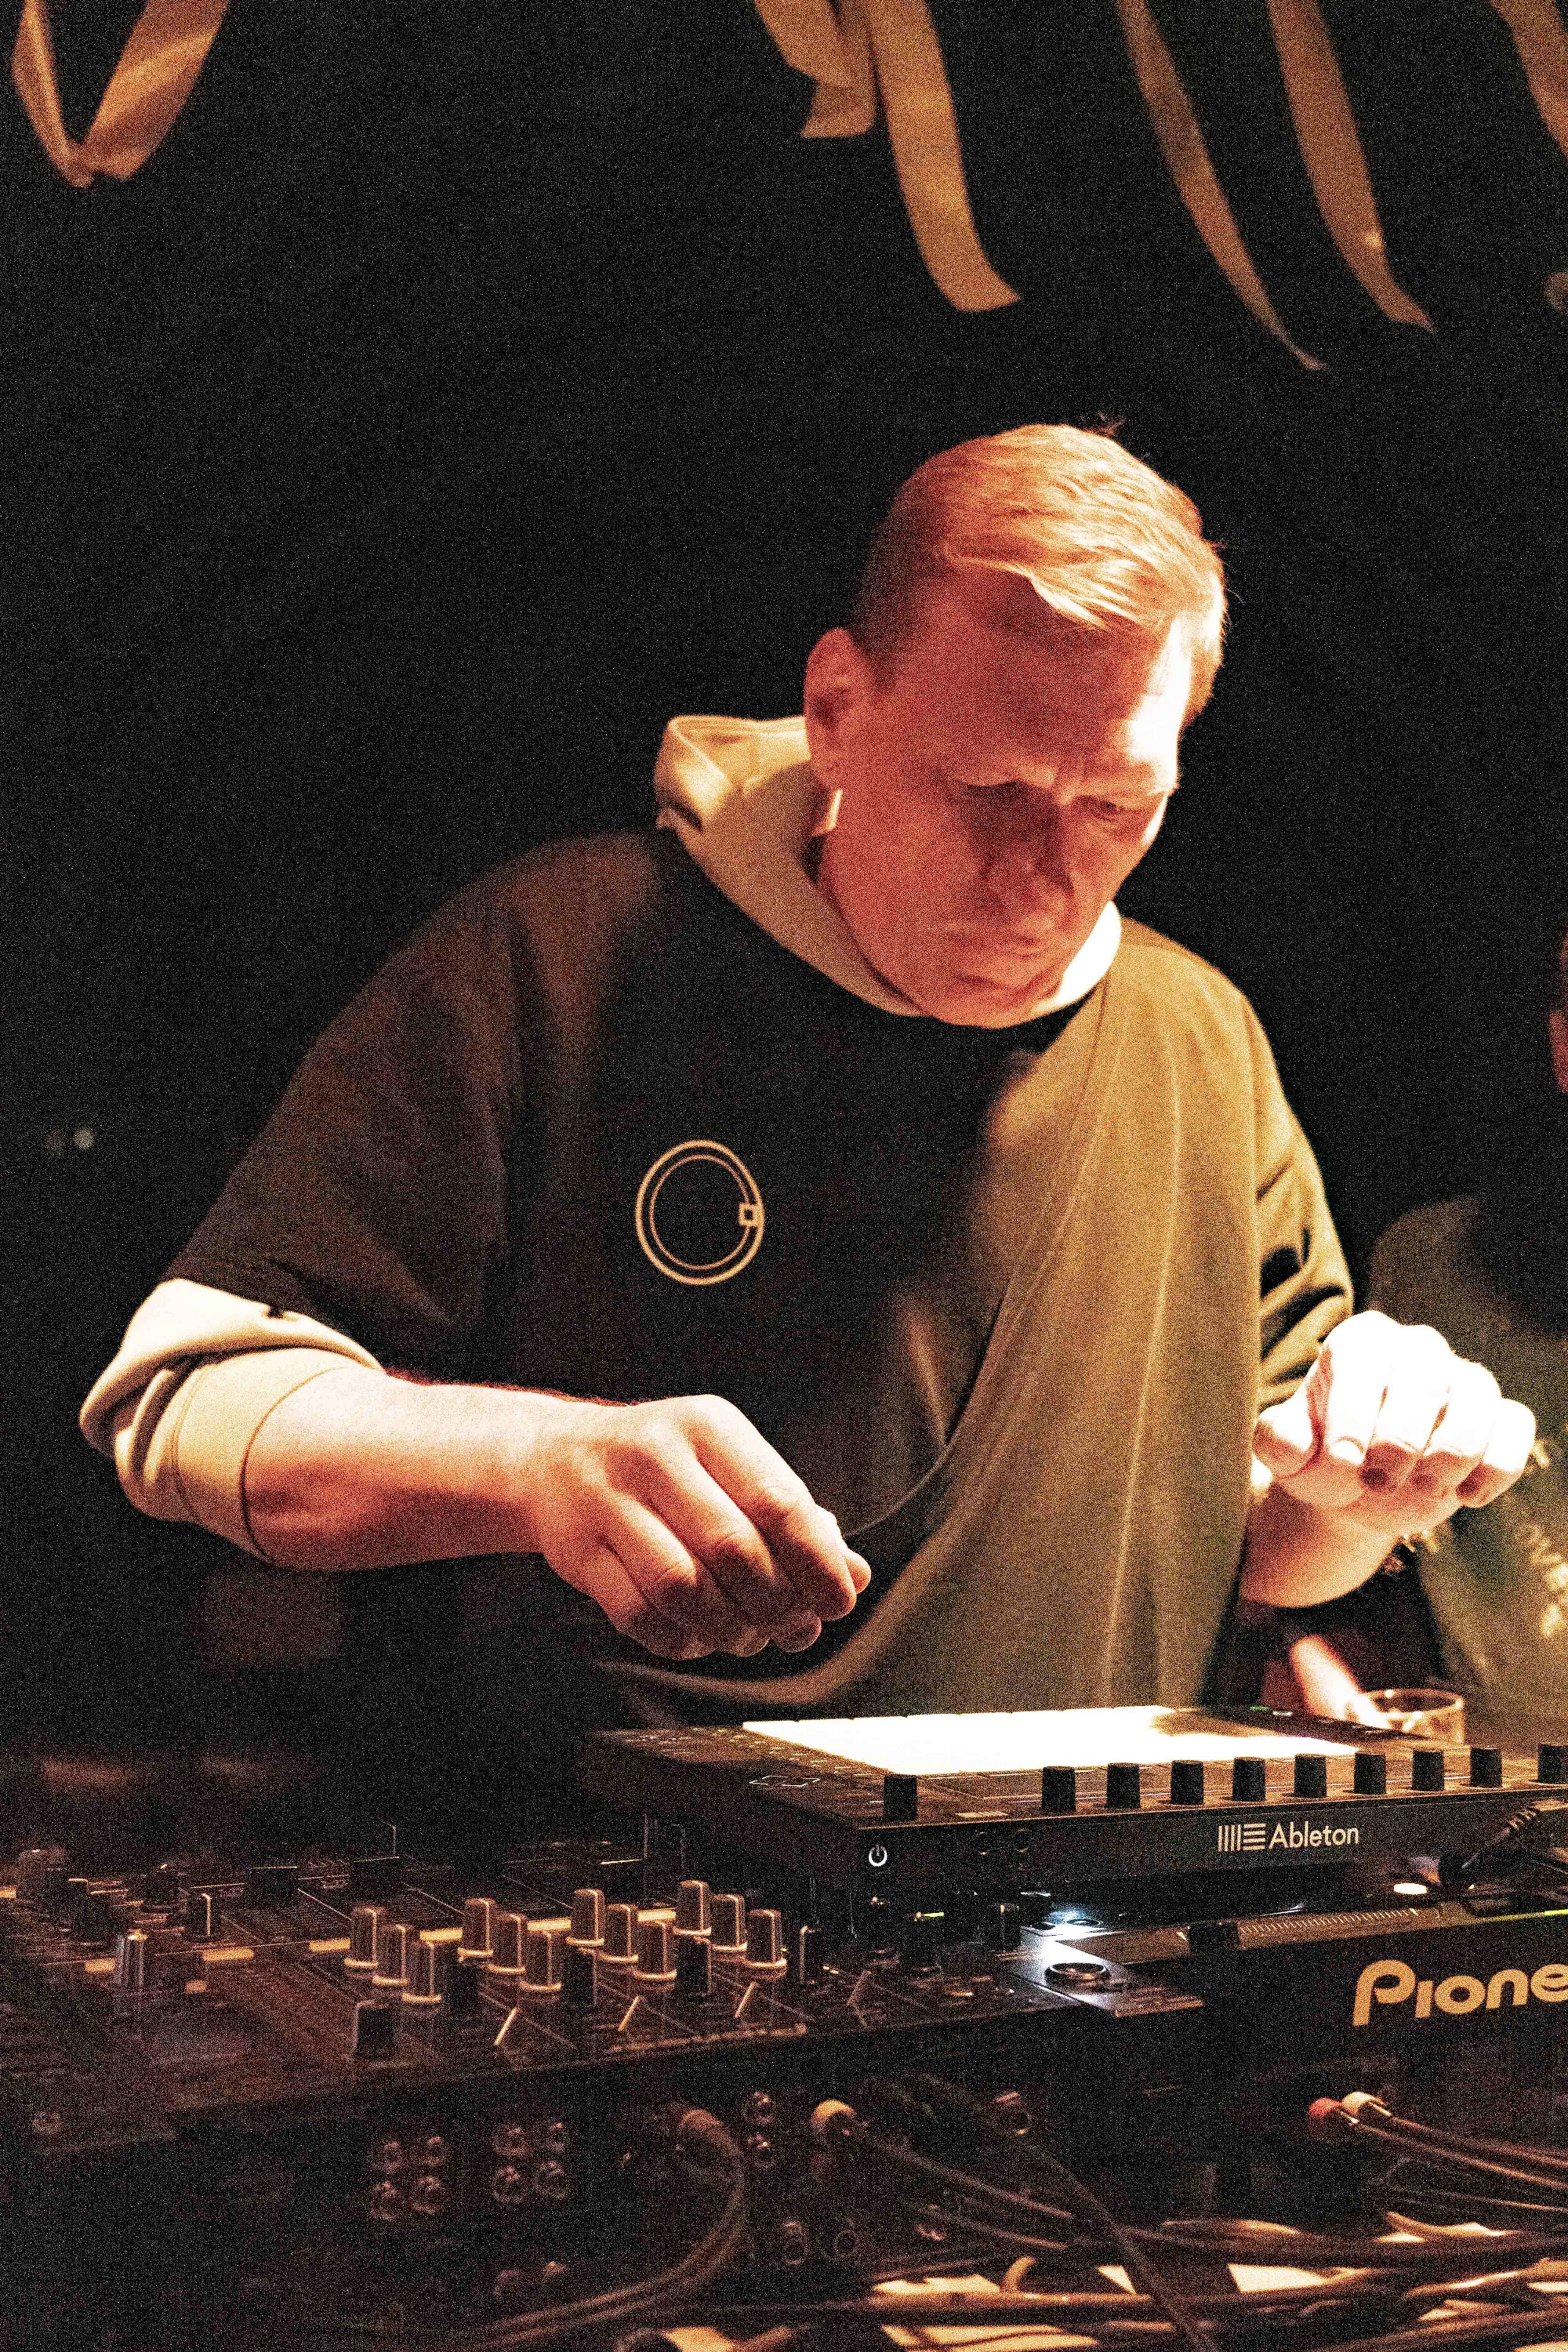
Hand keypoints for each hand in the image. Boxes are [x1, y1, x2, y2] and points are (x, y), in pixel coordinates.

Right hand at [522, 1393, 871, 1660]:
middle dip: (775, 1603)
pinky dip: (679, 1640)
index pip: (777, 1500)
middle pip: (732, 1548)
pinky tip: (696, 1636)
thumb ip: (791, 1517)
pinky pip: (637, 1615)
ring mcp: (607, 1501)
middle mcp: (655, 1454)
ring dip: (728, 1629)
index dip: (817, 1562)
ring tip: (747, 1637)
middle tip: (793, 1628)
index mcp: (708, 1426)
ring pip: (683, 1587)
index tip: (838, 1602)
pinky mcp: (575, 1550)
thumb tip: (854, 1573)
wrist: (555, 1459)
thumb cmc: (665, 1469)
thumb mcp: (728, 1466)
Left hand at [1252, 1310, 1534, 1537]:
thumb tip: (1291, 1444)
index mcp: (1361, 1341)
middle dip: (1400, 1440)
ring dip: (1451, 1452)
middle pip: (1424, 1379)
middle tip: (1377, 1482)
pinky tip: (1467, 1497)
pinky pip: (1515, 1426)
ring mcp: (1463, 1381)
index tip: (1343, 1464)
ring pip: (1477, 1397)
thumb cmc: (1321, 1458)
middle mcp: (1417, 1348)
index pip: (1364, 1363)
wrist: (1358, 1489)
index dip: (1353, 1416)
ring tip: (1423, 1488)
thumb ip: (1279, 1443)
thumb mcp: (1287, 1454)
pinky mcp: (1499, 1417)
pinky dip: (1497, 1464)